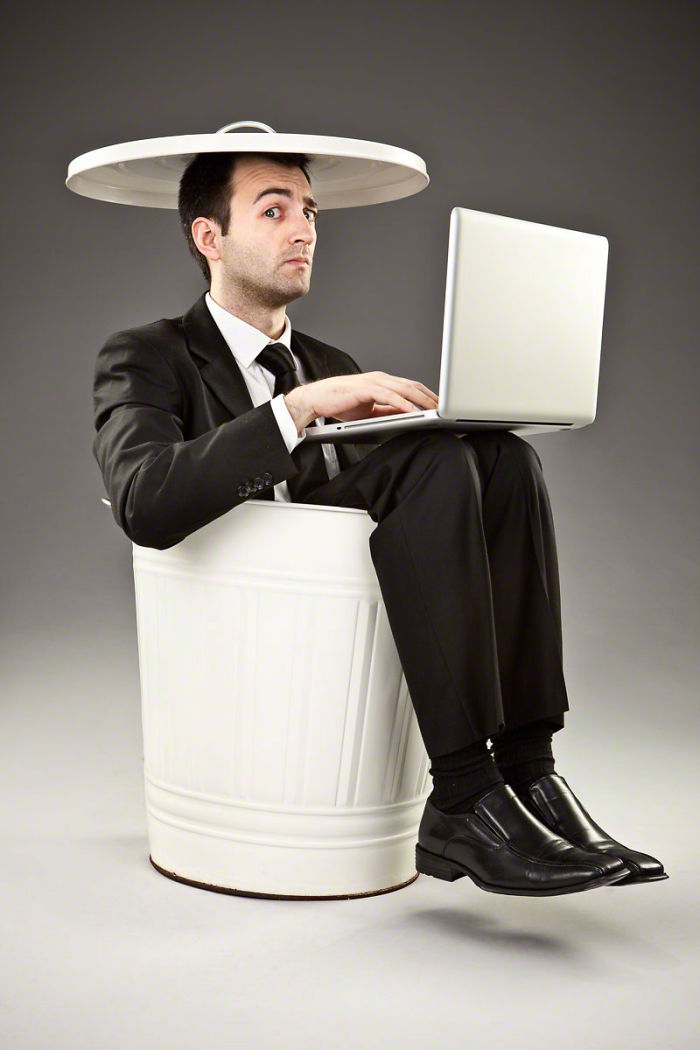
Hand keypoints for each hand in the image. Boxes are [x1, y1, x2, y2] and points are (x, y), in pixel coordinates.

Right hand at [284, 372, 438, 432]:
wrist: (317, 400)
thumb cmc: (340, 403)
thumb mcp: (370, 410)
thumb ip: (387, 411)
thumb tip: (406, 416)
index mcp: (382, 382)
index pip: (410, 387)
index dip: (427, 395)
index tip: (439, 405)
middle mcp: (380, 378)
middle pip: (412, 386)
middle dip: (430, 397)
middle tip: (443, 407)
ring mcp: (373, 381)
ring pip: (404, 388)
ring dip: (420, 399)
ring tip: (433, 409)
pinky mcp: (365, 388)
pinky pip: (388, 396)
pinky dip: (402, 403)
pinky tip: (412, 411)